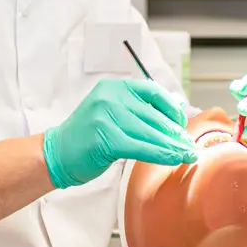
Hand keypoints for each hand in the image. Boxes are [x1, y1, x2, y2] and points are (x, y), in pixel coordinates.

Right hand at [44, 79, 197, 188]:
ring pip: (150, 132)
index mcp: (115, 87)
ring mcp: (106, 116)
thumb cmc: (88, 136)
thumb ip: (140, 109)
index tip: (182, 124)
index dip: (172, 108)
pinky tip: (172, 159)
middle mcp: (111, 97)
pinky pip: (142, 147)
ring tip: (187, 155)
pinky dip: (160, 154)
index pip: (153, 91)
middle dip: (175, 133)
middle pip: (154, 115)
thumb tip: (177, 108)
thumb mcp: (112, 113)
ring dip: (173, 146)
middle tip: (190, 146)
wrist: (57, 153)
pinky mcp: (106, 138)